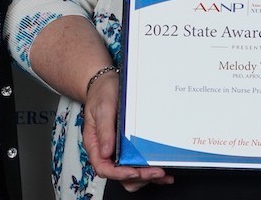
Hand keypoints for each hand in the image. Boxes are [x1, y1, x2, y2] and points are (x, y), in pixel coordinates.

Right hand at [82, 73, 172, 190]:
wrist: (106, 82)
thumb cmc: (102, 93)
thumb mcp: (102, 108)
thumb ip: (104, 131)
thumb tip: (106, 152)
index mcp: (96, 144)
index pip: (104, 168)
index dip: (119, 174)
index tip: (134, 171)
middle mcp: (107, 150)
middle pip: (120, 175)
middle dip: (138, 176)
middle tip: (155, 171)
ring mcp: (118, 150)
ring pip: (130, 175)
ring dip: (146, 177)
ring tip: (162, 174)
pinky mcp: (129, 147)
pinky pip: (138, 165)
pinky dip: (150, 172)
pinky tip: (163, 173)